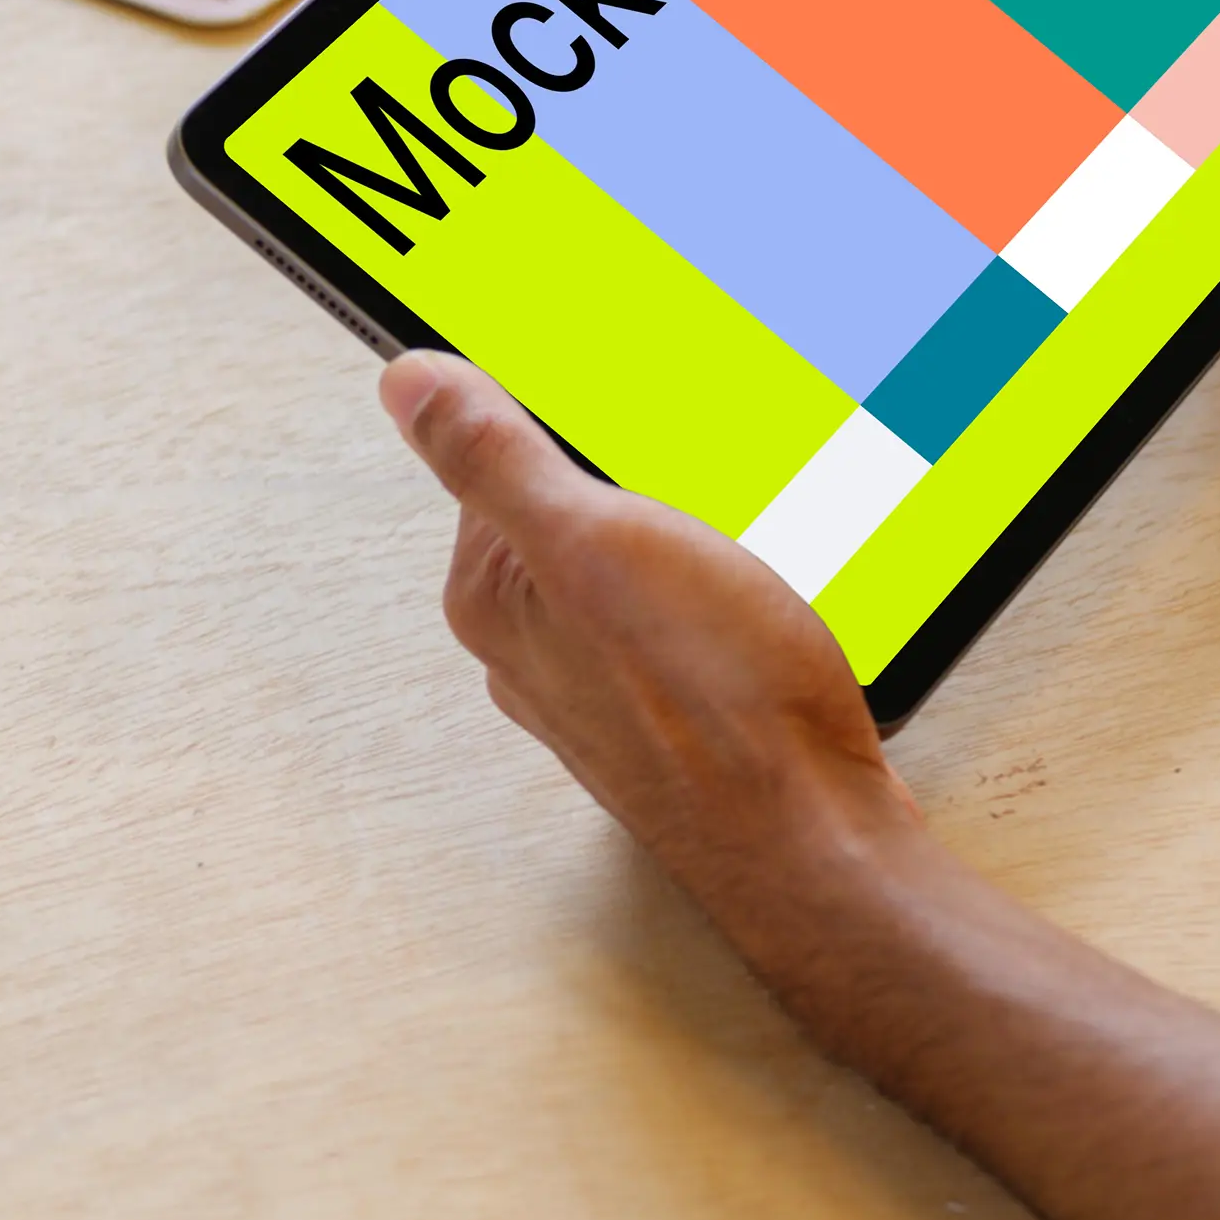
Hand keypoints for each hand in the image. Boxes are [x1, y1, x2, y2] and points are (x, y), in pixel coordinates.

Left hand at [396, 354, 922, 948]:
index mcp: (492, 595)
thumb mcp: (595, 544)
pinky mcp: (668, 701)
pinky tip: (761, 585)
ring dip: (687, 525)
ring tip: (741, 533)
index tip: (623, 402)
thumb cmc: (713, 704)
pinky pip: (678, 607)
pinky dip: (718, 576)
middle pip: (568, 504)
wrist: (811, 835)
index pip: (495, 455)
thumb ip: (496, 460)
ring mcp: (600, 678)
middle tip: (699, 471)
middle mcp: (531, 643)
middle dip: (635, 471)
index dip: (565, 413)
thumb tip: (407, 383)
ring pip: (630, 556)